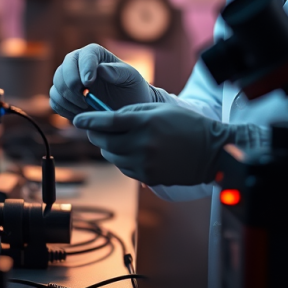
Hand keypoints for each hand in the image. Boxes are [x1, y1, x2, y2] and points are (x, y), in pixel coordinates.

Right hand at [49, 44, 158, 119]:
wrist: (125, 108)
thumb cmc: (131, 89)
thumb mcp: (131, 79)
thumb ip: (118, 72)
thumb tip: (101, 70)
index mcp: (95, 54)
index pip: (85, 54)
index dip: (84, 67)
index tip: (89, 83)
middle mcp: (78, 63)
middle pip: (64, 68)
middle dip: (71, 85)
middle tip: (85, 100)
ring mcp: (68, 80)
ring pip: (57, 85)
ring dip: (68, 99)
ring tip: (86, 108)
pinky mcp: (63, 96)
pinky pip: (55, 101)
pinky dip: (64, 109)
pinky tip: (79, 114)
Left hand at [73, 103, 232, 185]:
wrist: (211, 152)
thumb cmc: (186, 125)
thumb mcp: (160, 109)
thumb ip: (132, 113)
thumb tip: (108, 118)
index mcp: (145, 124)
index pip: (107, 122)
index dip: (89, 120)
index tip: (77, 119)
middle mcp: (142, 145)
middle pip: (105, 141)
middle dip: (96, 134)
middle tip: (95, 128)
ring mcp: (144, 164)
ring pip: (112, 156)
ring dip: (108, 147)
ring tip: (117, 139)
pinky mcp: (148, 177)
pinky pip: (124, 168)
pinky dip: (122, 159)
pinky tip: (132, 151)